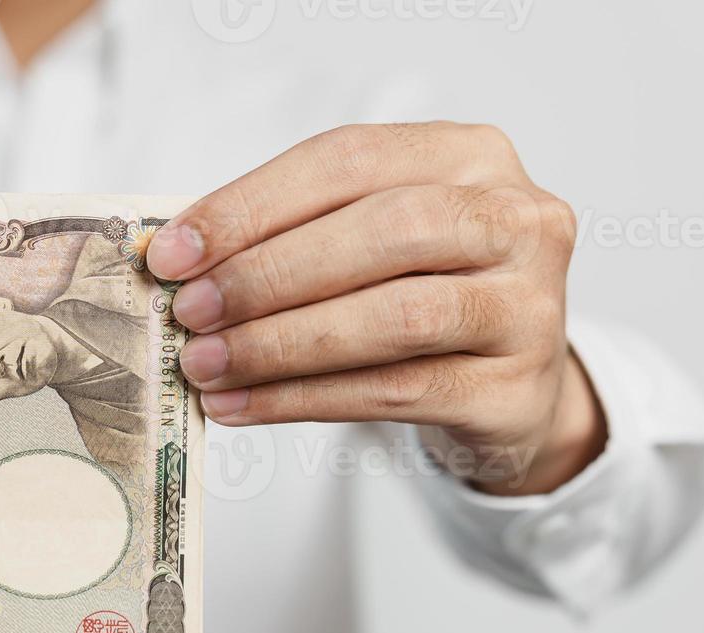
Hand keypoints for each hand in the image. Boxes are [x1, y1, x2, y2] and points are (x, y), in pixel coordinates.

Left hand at [149, 122, 606, 495]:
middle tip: (190, 312)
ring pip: (396, 317)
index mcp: (471, 155)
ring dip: (281, 344)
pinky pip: (398, 392)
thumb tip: (178, 261)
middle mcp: (517, 219)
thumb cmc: (425, 295)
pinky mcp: (516, 391)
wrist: (513, 388)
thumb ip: (292, 235)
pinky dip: (304, 400)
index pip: (349, 159)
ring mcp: (530, 307)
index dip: (252, 205)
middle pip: (385, 232)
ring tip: (205, 364)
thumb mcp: (371, 243)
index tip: (173, 252)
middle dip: (268, 274)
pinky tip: (243, 406)